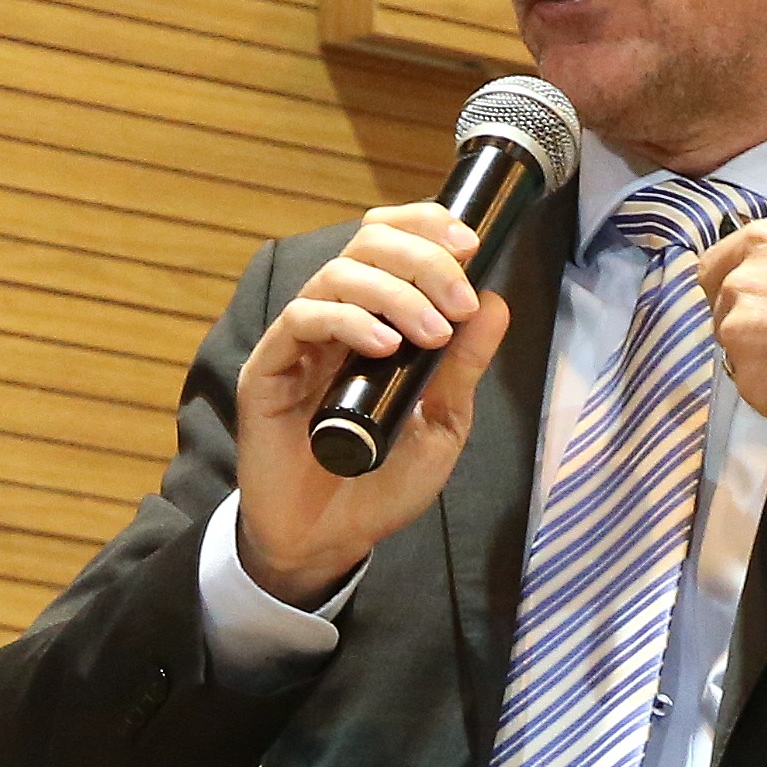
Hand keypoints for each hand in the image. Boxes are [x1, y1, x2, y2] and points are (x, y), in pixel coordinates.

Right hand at [233, 202, 511, 605]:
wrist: (329, 539)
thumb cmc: (382, 483)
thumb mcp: (442, 423)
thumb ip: (464, 367)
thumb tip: (496, 304)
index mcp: (376, 318)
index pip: (390, 242)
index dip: (426, 227)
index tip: (471, 246)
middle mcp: (336, 318)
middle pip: (367, 244)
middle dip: (422, 259)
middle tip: (458, 301)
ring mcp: (300, 341)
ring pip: (337, 273)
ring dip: (394, 292)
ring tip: (429, 335)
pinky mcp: (269, 369)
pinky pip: (301, 318)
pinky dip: (346, 320)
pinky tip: (381, 347)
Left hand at [693, 193, 766, 437]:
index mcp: (765, 242)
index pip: (715, 268)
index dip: (738, 285)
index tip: (765, 302)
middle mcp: (744, 289)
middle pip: (727, 314)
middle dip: (759, 325)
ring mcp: (747, 343)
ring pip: (744, 359)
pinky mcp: (761, 391)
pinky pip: (765, 397)